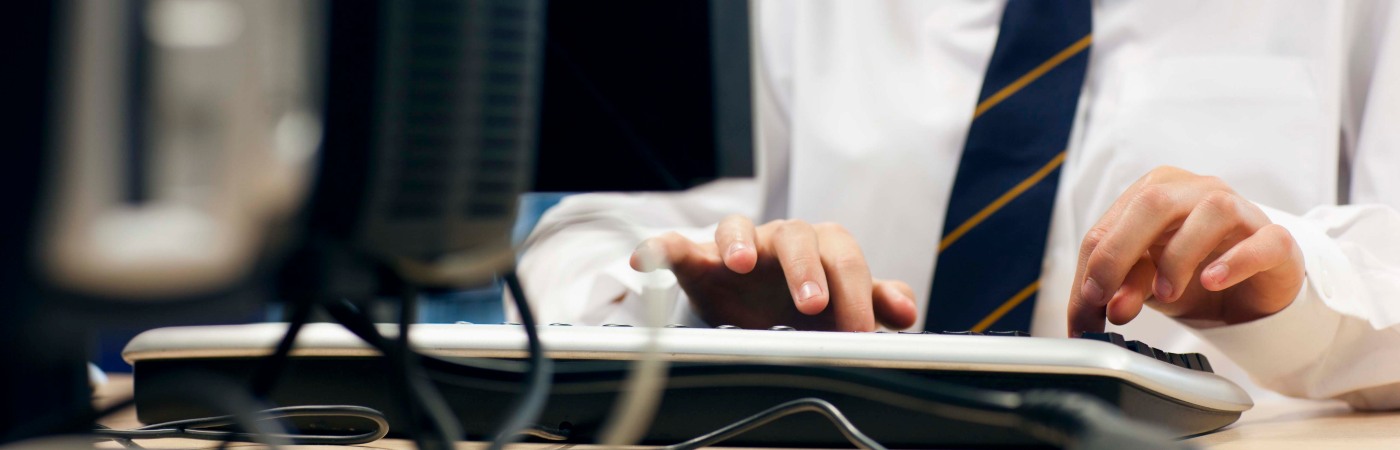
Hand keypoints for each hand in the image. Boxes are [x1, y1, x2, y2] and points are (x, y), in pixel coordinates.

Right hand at [631, 216, 918, 330]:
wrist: (754, 305)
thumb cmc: (800, 301)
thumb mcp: (840, 306)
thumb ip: (875, 303)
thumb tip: (906, 310)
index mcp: (819, 247)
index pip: (842, 256)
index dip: (854, 290)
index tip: (857, 331)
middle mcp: (778, 239)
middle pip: (795, 235)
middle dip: (804, 268)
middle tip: (811, 306)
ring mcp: (737, 246)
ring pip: (737, 227)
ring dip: (737, 241)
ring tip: (739, 264)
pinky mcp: (697, 259)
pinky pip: (676, 246)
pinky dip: (659, 249)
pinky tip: (646, 258)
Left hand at [1067, 166, 1305, 335]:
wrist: (1249, 294)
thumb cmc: (1190, 275)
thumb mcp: (1143, 283)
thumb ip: (1118, 289)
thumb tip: (1092, 312)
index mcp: (1153, 193)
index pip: (1110, 224)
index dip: (1094, 268)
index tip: (1088, 308)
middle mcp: (1195, 191)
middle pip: (1153, 203)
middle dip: (1122, 253)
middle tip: (1111, 301)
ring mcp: (1240, 210)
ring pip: (1211, 211)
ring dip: (1179, 256)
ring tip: (1165, 294)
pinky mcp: (1275, 240)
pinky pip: (1262, 241)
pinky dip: (1235, 261)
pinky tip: (1212, 280)